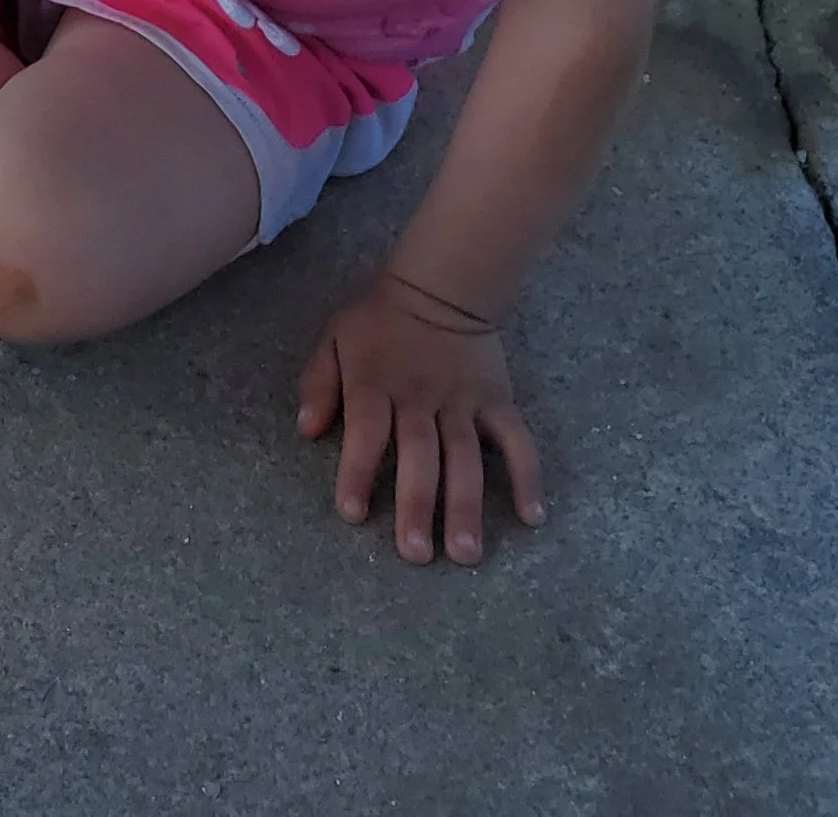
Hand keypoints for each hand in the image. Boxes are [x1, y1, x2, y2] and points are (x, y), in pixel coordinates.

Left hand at [297, 269, 545, 565]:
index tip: (353, 513)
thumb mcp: (335, 337)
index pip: (365, 429)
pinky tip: (531, 516)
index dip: (357, 469)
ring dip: (466, 504)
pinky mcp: (497, 399)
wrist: (440, 284)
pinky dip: (527, 475)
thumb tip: (306, 431)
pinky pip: (516, 439)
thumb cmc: (380, 320)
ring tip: (466, 552)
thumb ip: (318, 383)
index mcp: (375, 382)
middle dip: (417, 504)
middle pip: (419, 453)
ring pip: (466, 456)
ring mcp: (463, 400)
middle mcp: (420, 396)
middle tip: (416, 554)